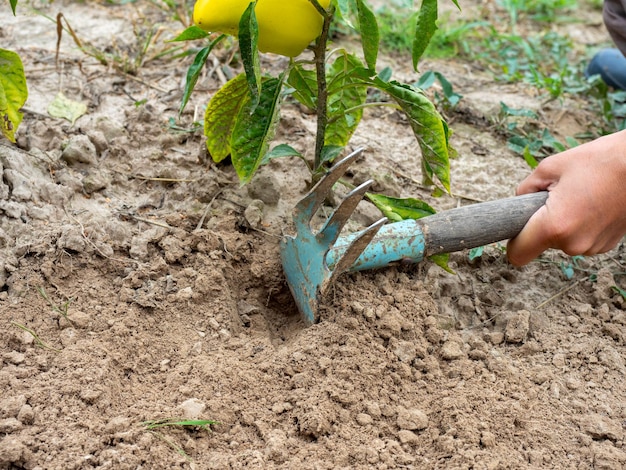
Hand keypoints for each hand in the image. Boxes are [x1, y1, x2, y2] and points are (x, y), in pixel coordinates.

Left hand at [507, 129, 625, 265]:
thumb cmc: (599, 162)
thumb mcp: (549, 168)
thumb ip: (525, 189)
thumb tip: (517, 204)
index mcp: (555, 226)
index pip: (518, 254)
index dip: (512, 242)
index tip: (514, 230)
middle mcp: (573, 244)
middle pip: (540, 243)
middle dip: (541, 223)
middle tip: (557, 197)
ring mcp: (592, 247)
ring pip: (561, 241)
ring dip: (563, 223)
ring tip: (579, 197)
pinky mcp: (606, 246)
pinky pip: (580, 239)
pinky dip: (580, 225)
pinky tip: (592, 205)